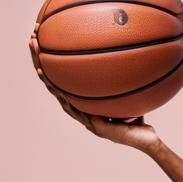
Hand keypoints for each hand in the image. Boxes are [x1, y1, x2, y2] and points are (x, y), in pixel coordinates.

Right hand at [28, 29, 161, 154]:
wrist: (149, 142)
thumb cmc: (142, 117)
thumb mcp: (130, 90)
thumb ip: (123, 76)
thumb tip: (126, 51)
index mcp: (86, 104)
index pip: (64, 80)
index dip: (53, 63)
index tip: (45, 40)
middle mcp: (82, 111)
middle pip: (55, 82)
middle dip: (41, 60)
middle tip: (32, 39)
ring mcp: (86, 119)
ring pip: (58, 93)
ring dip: (45, 73)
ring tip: (35, 53)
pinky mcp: (95, 126)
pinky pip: (75, 108)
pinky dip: (63, 95)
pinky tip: (51, 83)